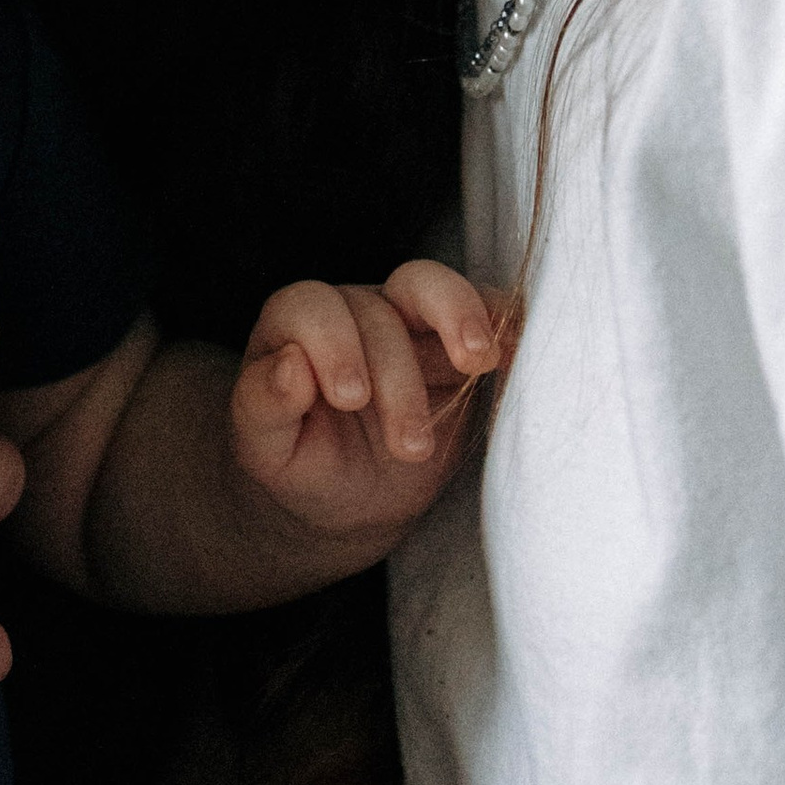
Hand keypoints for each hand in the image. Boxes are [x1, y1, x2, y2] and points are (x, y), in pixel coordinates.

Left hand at [230, 262, 502, 551]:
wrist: (346, 494)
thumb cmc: (300, 463)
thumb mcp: (266, 449)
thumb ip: (263, 406)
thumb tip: (290, 366)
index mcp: (297, 327)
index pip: (311, 307)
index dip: (332, 344)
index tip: (350, 399)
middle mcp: (355, 312)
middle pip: (378, 308)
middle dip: (397, 376)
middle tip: (409, 446)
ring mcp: (411, 323)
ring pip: (433, 290)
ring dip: (458, 322)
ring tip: (479, 362)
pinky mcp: (459, 346)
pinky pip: (487, 314)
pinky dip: (506, 323)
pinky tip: (520, 348)